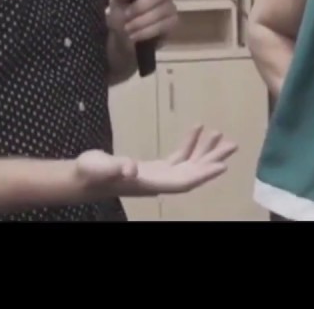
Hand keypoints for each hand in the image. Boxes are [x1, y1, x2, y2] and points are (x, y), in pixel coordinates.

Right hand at [75, 125, 237, 198]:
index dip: (203, 174)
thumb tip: (130, 167)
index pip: (184, 181)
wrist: (81, 178)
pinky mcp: (154, 168)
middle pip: (193, 173)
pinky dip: (189, 145)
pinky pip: (178, 157)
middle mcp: (159, 182)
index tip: (222, 165)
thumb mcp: (99, 167)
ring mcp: (158, 175)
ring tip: (221, 135)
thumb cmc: (90, 172)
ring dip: (205, 151)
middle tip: (232, 145)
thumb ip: (114, 167)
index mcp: (151, 183)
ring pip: (188, 165)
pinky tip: (198, 130)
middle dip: (212, 160)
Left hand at [108, 0, 177, 45]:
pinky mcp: (172, 24)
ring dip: (142, 20)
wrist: (123, 40)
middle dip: (142, 5)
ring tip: (127, 28)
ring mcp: (170, 8)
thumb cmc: (121, 16)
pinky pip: (165, 24)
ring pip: (164, 10)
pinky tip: (135, 35)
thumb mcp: (115, 4)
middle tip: (126, 15)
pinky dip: (148, 31)